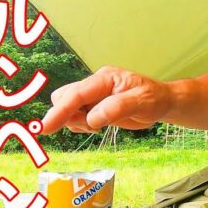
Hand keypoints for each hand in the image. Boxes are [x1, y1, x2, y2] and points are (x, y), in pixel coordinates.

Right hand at [40, 66, 172, 133]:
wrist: (162, 102)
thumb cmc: (154, 99)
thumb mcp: (141, 103)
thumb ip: (116, 109)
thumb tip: (91, 119)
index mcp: (104, 79)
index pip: (76, 94)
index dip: (59, 111)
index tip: (45, 128)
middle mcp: (94, 85)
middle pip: (64, 98)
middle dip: (68, 116)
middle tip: (93, 127)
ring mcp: (93, 95)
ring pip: (68, 109)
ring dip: (76, 122)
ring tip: (101, 126)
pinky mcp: (93, 106)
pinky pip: (76, 117)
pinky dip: (81, 125)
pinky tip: (99, 126)